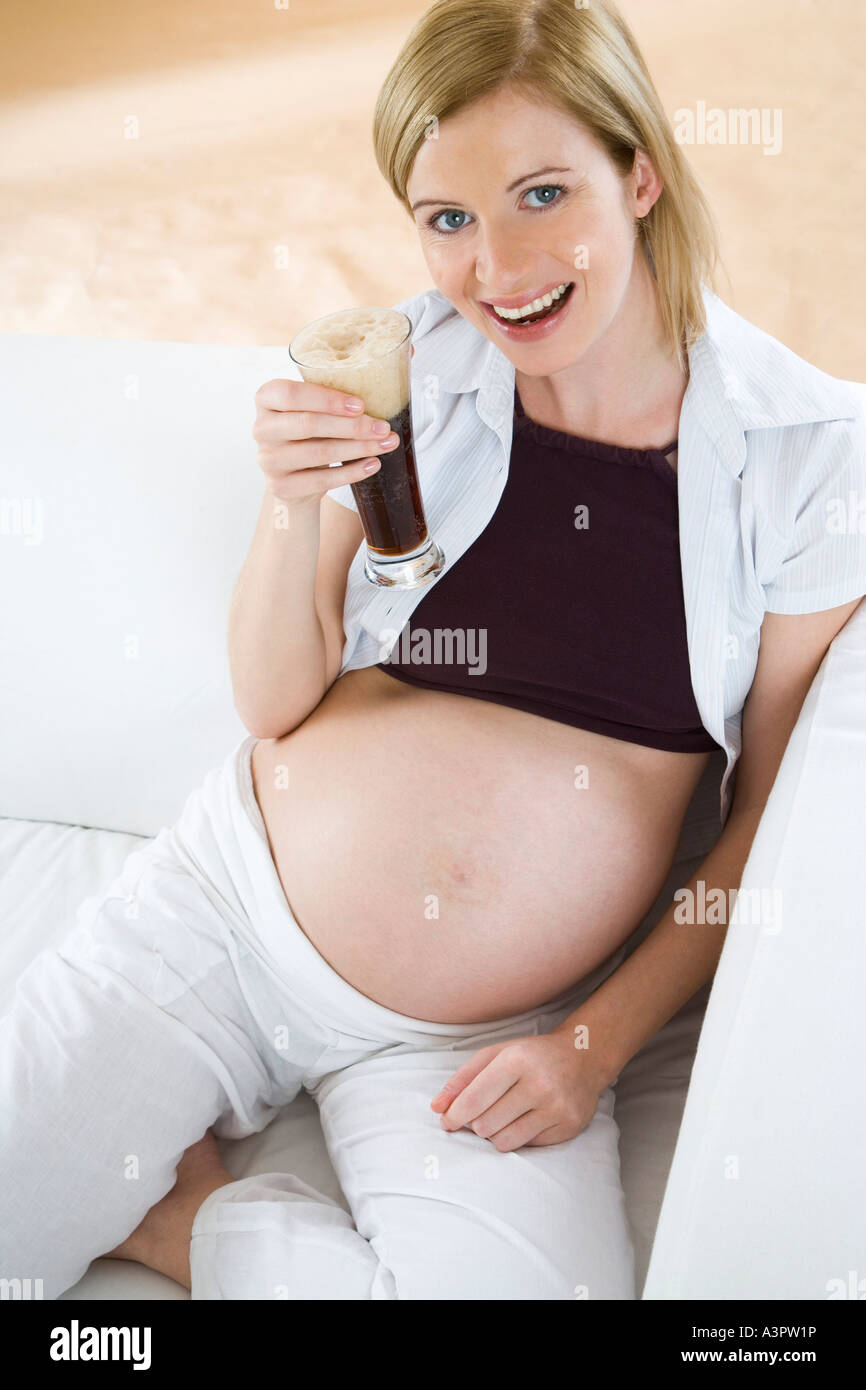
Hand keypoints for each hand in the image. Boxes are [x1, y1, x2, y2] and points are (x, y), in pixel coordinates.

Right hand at [252, 378, 399, 503]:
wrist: (296, 478)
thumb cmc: (313, 430)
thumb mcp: (320, 404)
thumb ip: (350, 379)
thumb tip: (408, 348)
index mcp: (267, 397)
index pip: (290, 394)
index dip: (326, 399)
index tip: (361, 404)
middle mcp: (262, 428)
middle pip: (308, 424)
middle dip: (352, 426)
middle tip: (383, 427)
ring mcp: (268, 460)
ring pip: (319, 453)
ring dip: (358, 449)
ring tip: (386, 443)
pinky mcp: (281, 487)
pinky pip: (321, 480)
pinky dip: (351, 473)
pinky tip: (372, 464)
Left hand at [429, 1031, 606, 1151]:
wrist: (583, 1057)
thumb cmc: (531, 1056)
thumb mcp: (495, 1055)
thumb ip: (462, 1079)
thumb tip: (436, 1108)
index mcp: (517, 1060)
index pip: (475, 1099)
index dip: (454, 1115)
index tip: (446, 1122)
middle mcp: (540, 1084)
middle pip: (486, 1125)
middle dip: (476, 1123)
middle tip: (481, 1114)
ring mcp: (557, 1108)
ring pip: (504, 1141)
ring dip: (495, 1133)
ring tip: (502, 1117)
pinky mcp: (568, 1127)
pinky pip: (527, 1147)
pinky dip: (518, 1137)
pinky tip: (525, 1119)